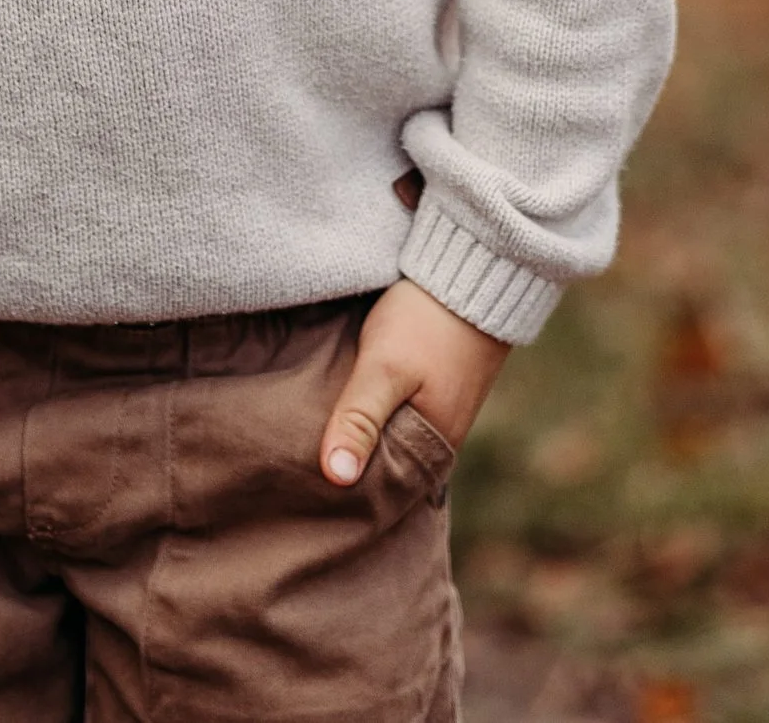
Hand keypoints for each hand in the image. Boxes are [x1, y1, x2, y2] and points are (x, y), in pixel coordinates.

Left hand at [320, 277, 507, 485]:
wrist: (472, 273)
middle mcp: (437, 444)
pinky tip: (343, 408)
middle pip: (382, 469)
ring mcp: (436, 418)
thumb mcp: (385, 369)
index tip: (300, 486)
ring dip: (357, 438)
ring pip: (386, 443)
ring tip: (310, 435)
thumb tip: (336, 478)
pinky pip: (394, 420)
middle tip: (296, 459)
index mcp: (431, 453)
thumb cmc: (427, 322)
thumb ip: (360, 420)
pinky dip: (370, 417)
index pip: (379, 494)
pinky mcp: (431, 394)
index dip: (341, 493)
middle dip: (345, 465)